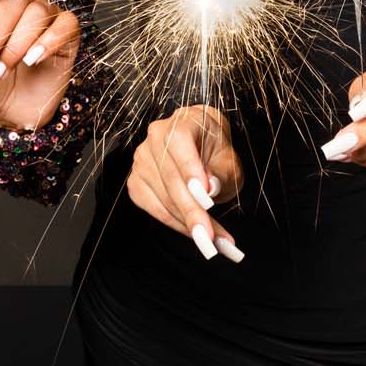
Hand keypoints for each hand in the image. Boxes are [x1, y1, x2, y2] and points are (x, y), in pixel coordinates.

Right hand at [126, 105, 243, 262]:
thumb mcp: (228, 158)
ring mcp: (141, 161)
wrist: (201, 145)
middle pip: (171, 179)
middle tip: (212, 238)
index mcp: (180, 123)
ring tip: (213, 242)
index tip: (207, 198)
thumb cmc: (215, 150)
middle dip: (193, 212)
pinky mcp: (136, 183)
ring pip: (163, 199)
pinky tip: (194, 232)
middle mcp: (155, 138)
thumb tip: (210, 188)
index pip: (179, 143)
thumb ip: (220, 172)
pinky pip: (154, 209)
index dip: (191, 171)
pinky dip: (175, 224)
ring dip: (187, 224)